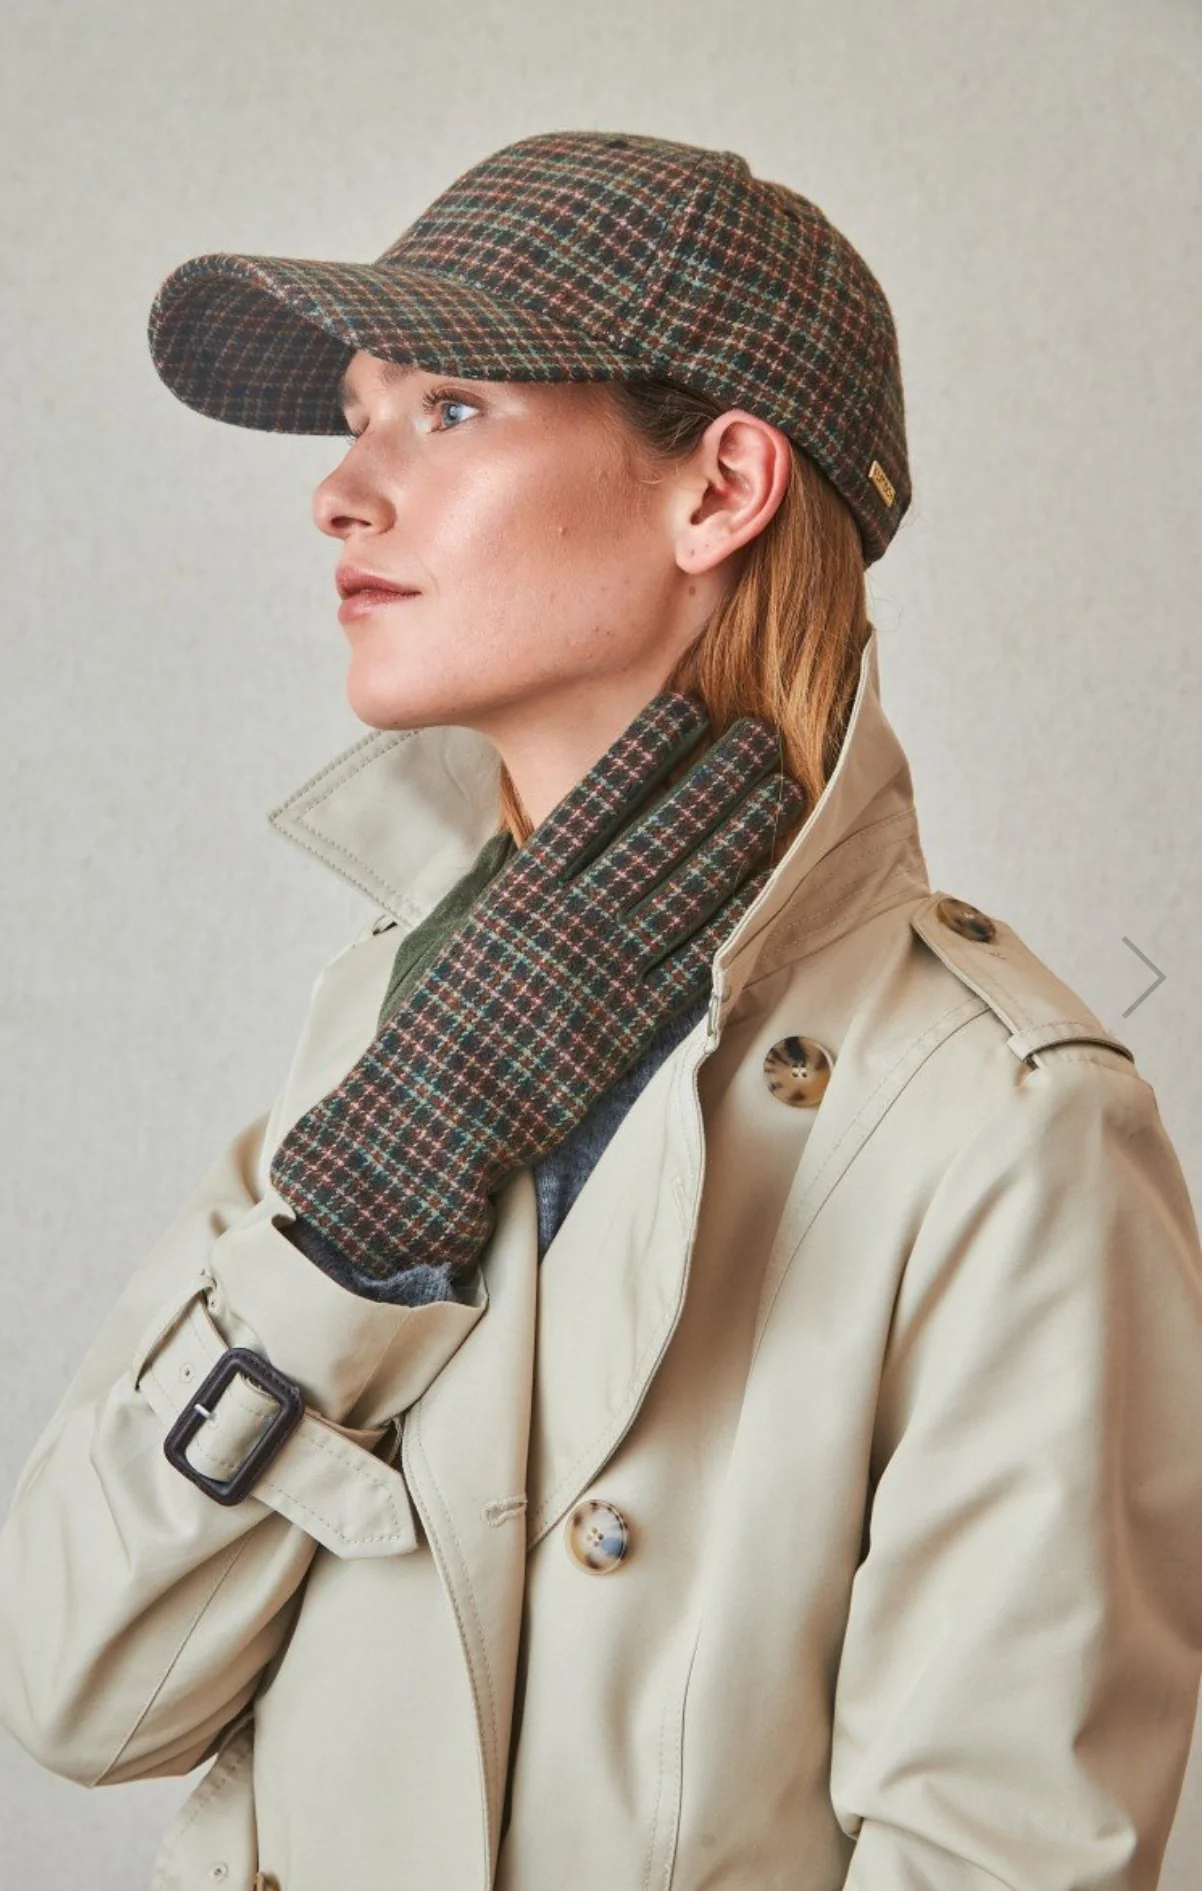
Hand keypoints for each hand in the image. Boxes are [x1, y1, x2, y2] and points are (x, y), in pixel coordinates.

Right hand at [268, 691, 805, 1298]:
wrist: (434, 1115)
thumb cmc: (443, 1026)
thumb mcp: (472, 934)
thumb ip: (525, 887)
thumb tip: (571, 841)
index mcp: (523, 891)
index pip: (598, 800)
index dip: (650, 750)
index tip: (689, 711)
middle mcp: (570, 920)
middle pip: (659, 831)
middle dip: (715, 777)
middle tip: (759, 735)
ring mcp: (605, 972)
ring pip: (690, 885)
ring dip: (740, 832)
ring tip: (778, 788)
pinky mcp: (631, 1025)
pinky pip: (698, 957)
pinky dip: (737, 913)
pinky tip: (767, 875)